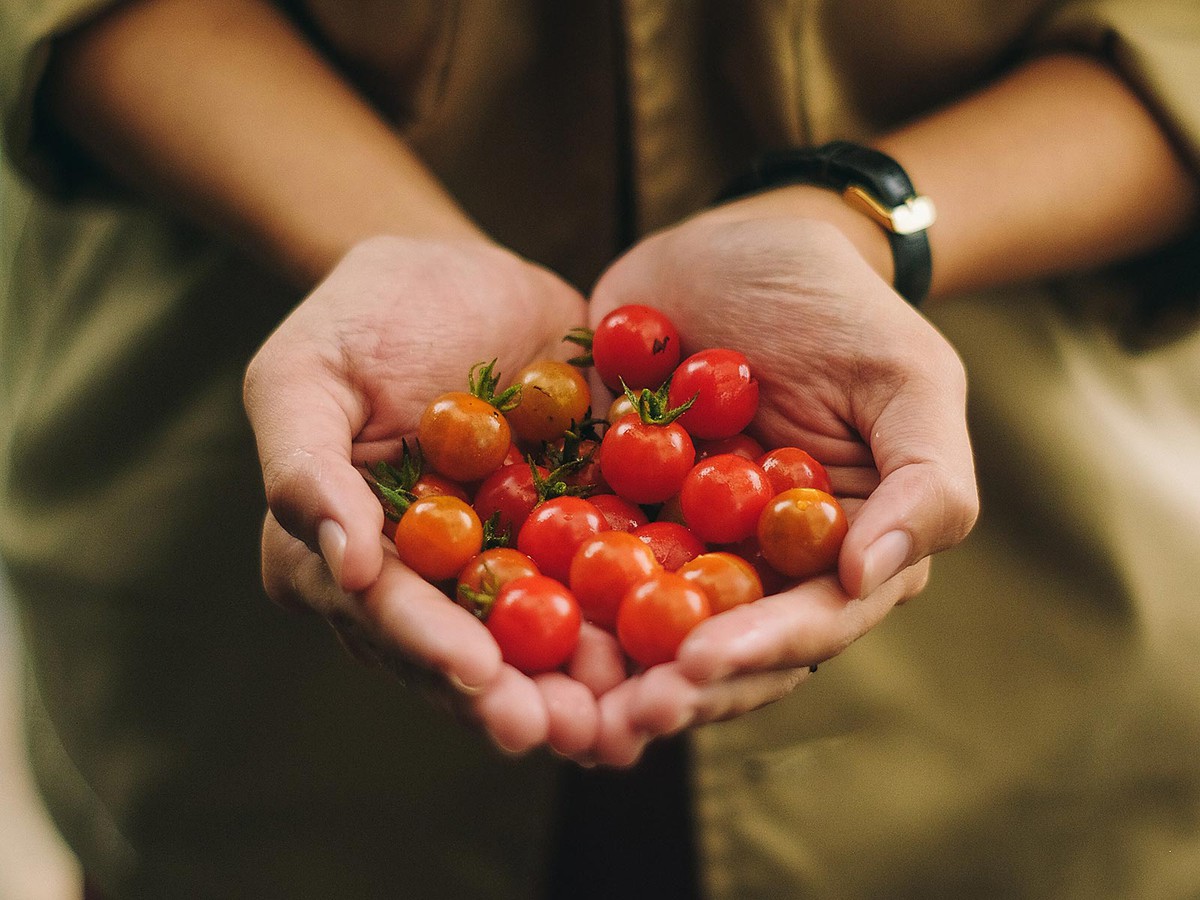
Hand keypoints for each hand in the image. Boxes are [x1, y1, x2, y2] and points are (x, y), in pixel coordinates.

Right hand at [245, 235, 613, 756]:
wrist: (463, 274)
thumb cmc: (364, 315)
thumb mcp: (304, 374)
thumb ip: (306, 468)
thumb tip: (343, 568)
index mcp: (345, 556)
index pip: (385, 613)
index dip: (430, 648)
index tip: (478, 676)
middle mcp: (423, 580)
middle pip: (466, 650)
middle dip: (515, 697)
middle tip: (565, 731)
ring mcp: (500, 564)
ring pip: (537, 638)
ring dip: (581, 683)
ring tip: (626, 717)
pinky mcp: (566, 537)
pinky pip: (600, 582)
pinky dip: (634, 616)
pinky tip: (676, 646)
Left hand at [585, 201, 978, 761]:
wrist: (734, 244)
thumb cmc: (836, 305)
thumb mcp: (907, 376)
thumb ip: (926, 480)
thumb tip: (871, 578)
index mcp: (839, 551)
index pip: (808, 623)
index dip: (756, 652)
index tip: (696, 666)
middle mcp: (759, 565)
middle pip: (719, 648)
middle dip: (671, 687)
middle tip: (616, 717)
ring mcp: (681, 541)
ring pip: (645, 625)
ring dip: (606, 670)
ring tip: (558, 702)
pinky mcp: (611, 508)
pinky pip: (577, 560)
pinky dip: (549, 593)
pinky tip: (507, 619)